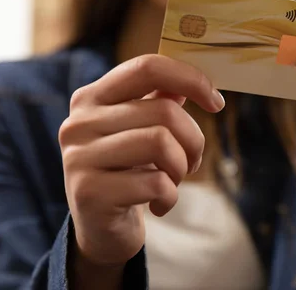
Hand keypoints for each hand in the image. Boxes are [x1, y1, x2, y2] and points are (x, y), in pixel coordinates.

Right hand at [59, 55, 224, 266]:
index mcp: (92, 97)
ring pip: (161, 142)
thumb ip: (160, 100)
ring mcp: (79, 157)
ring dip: (181, 168)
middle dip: (193, 140)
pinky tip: (158, 204)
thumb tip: (198, 79)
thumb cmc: (128, 171)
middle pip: (164, 111)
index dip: (191, 79)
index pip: (147, 67)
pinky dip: (170, 196)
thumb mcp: (140, 130)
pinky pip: (156, 183)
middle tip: (192, 161)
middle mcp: (79, 122)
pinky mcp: (89, 192)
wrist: (100, 228)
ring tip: (171, 181)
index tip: (216, 102)